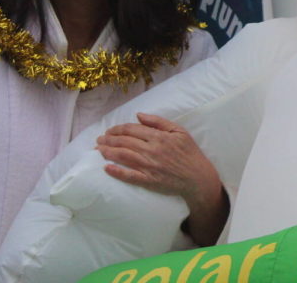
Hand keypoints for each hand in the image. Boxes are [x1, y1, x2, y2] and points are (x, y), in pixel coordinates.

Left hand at [97, 113, 227, 244]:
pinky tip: (106, 168)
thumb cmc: (189, 152)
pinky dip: (116, 172)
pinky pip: (129, 176)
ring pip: (123, 156)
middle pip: (124, 142)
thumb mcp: (179, 131)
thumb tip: (139, 115)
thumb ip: (159, 122)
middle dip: (109, 139)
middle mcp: (152, 150)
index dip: (118, 129)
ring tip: (98, 149)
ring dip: (108, 152)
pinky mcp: (148, 180)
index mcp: (159, 137)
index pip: (132, 129)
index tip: (110, 130)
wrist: (197, 177)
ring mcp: (149, 166)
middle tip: (99, 139)